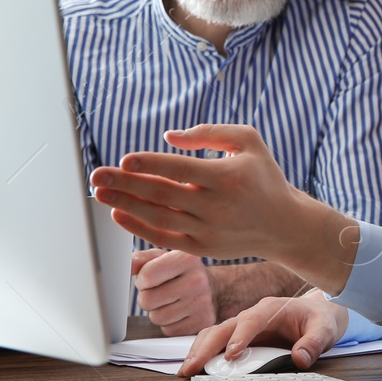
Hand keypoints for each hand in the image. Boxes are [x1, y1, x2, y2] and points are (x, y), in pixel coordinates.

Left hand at [91, 124, 302, 262]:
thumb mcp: (249, 141)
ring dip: (125, 204)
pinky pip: (163, 237)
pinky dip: (138, 227)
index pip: (180, 170)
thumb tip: (168, 137)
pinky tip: (118, 213)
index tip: (124, 159)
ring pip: (158, 217)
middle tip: (97, 175)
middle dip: (126, 184)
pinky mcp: (201, 247)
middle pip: (161, 194)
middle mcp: (216, 206)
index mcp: (227, 177)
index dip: (150, 164)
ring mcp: (207, 230)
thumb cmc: (264, 178)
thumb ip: (210, 133)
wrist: (284, 226)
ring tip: (100, 193)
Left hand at [131, 248, 217, 336]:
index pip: (146, 276)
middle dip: (148, 298)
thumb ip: (143, 259)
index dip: (142, 280)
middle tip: (159, 292)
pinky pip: (168, 330)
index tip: (150, 278)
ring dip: (158, 312)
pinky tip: (179, 312)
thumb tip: (128, 264)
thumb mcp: (165, 257)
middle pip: (148, 300)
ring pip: (157, 318)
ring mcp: (202, 303)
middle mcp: (197, 280)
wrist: (216, 288)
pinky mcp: (203, 322)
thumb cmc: (184, 272)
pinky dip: (169, 324)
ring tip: (170, 302)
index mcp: (186, 259)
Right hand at [177, 293, 349, 376]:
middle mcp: (252, 315)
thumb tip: (301, 358)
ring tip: (186, 371)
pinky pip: (217, 343)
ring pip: (214, 334)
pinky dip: (203, 354)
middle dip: (206, 347)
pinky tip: (194, 368)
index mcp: (271, 309)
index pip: (251, 320)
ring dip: (199, 351)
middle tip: (192, 368)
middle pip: (224, 328)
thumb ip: (314, 343)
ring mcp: (243, 327)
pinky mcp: (239, 338)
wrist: (316, 313)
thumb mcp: (324, 329)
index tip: (231, 355)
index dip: (240, 337)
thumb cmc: (317, 319)